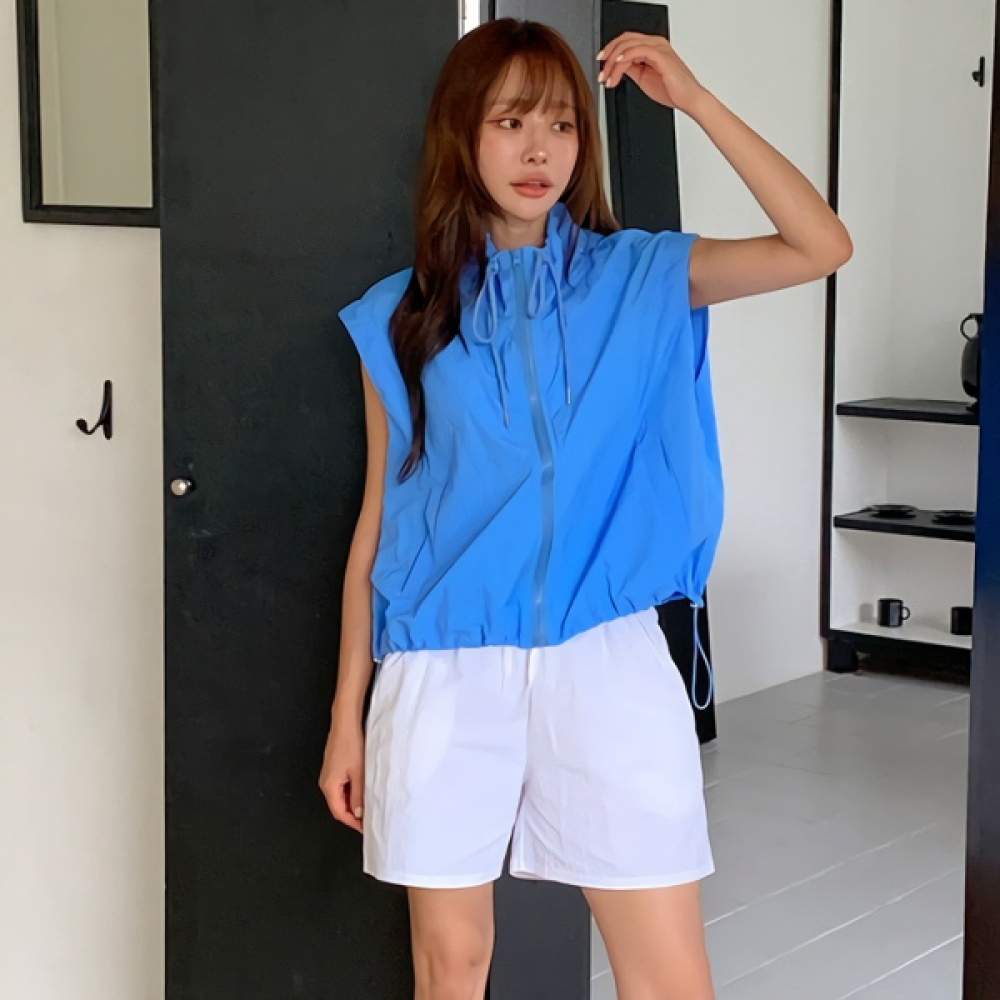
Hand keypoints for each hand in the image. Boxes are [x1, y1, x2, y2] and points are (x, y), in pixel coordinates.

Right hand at [318, 713, 365, 833]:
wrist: (345, 724)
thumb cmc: (350, 745)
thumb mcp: (358, 773)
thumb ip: (358, 795)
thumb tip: (358, 813)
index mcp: (329, 786)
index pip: (339, 813)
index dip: (352, 822)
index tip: (364, 828)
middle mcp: (325, 782)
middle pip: (338, 806)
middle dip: (352, 814)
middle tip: (368, 819)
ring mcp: (329, 775)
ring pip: (340, 796)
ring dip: (352, 803)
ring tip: (368, 806)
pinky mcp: (333, 768)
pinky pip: (341, 786)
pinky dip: (351, 792)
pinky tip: (362, 790)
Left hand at [597, 32, 705, 114]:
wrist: (687, 99)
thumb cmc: (671, 90)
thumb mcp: (643, 78)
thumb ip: (631, 69)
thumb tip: (617, 66)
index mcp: (651, 47)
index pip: (626, 41)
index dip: (610, 51)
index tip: (601, 65)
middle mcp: (655, 44)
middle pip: (625, 39)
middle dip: (608, 55)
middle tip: (601, 72)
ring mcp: (658, 47)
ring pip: (628, 45)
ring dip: (613, 62)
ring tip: (607, 77)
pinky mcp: (661, 55)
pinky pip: (638, 50)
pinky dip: (624, 57)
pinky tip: (617, 66)